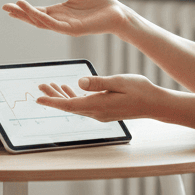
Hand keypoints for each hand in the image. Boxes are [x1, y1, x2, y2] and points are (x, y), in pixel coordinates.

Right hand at [3, 0, 126, 37]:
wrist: (116, 11)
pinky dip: (42, 18)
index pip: (37, 11)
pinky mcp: (73, 30)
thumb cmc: (99, 2)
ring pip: (42, 22)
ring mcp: (65, 27)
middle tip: (5, 8)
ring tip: (17, 5)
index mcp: (59, 12)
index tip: (9, 5)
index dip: (23, 9)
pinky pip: (54, 25)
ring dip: (28, 15)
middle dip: (20, 14)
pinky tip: (34, 11)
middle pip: (35, 19)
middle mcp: (60, 20)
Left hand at [36, 73, 161, 121]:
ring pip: (76, 105)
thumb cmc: (140, 90)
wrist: (155, 104)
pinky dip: (74, 96)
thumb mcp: (119, 81)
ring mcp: (101, 113)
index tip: (39, 98)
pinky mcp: (105, 111)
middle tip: (40, 87)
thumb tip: (79, 82)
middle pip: (69, 105)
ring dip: (62, 96)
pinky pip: (84, 105)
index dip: (53, 101)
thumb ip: (98, 82)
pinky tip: (70, 89)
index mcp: (98, 105)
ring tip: (50, 85)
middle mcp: (97, 113)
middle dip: (53, 96)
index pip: (69, 104)